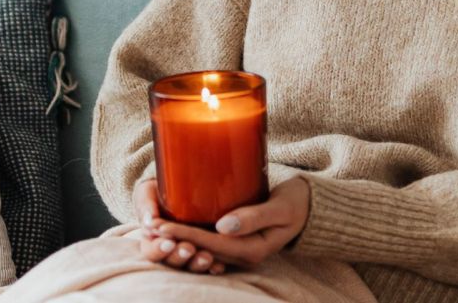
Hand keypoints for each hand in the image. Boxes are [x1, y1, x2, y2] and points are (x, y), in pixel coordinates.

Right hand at [133, 179, 226, 274]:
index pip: (152, 251)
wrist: (181, 185)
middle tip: (188, 249)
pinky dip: (213, 266)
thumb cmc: (158, 191)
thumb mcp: (147, 193)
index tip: (169, 242)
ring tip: (207, 258)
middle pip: (172, 261)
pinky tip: (219, 266)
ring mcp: (189, 251)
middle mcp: (171, 250)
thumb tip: (149, 221)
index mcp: (153, 240)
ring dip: (197, 263)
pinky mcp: (206, 249)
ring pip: (190, 264)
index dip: (159, 250)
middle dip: (180, 257)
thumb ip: (145, 204)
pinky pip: (210, 261)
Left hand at [155, 177, 310, 268]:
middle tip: (148, 228)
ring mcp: (238, 250)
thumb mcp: (279, 208)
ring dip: (178, 239)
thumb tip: (223, 226)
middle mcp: (242, 255)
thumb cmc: (295, 203)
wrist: (308, 206)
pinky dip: (190, 236)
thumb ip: (253, 216)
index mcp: (253, 250)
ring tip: (153, 230)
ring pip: (202, 248)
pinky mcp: (235, 241)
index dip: (185, 234)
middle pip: (202, 249)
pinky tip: (172, 228)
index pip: (211, 243)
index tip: (161, 226)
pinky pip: (208, 243)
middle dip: (175, 239)